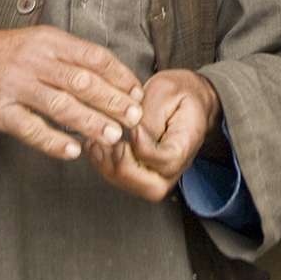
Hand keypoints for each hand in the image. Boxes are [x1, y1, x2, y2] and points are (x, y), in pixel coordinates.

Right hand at [0, 27, 143, 161]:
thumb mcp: (34, 42)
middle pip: (82, 81)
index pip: (93, 57)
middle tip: (135, 118)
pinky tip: (73, 150)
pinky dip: (53, 141)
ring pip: (61, 105)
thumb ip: (66, 55)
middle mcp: (35, 61)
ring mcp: (16, 86)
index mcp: (48, 41)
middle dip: (113, 101)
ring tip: (113, 136)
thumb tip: (107, 74)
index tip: (136, 93)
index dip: (119, 76)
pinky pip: (31, 129)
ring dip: (90, 122)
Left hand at [86, 69, 219, 201]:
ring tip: (96, 145)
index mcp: (187, 143)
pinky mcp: (142, 171)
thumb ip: (149, 116)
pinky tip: (93, 147)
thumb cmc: (176, 92)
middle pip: (153, 188)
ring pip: (134, 187)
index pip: (167, 161)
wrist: (183, 97)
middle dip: (125, 170)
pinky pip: (123, 180)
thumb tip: (130, 134)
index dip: (144, 148)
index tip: (133, 127)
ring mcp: (159, 172)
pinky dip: (104, 166)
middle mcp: (176, 165)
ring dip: (110, 169)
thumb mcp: (165, 92)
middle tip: (115, 145)